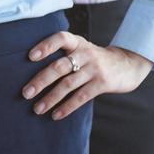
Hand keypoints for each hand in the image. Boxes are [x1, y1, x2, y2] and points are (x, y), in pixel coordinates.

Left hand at [20, 31, 152, 119]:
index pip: (60, 38)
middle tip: (26, 93)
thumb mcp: (82, 50)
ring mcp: (95, 68)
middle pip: (60, 66)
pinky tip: (56, 115)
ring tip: (37, 109)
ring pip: (68, 84)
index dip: (46, 46)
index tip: (30, 57)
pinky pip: (81, 96)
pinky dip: (67, 107)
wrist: (128, 65)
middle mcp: (86, 53)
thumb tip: (33, 74)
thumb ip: (64, 56)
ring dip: (51, 98)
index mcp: (78, 42)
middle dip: (41, 80)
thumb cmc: (95, 59)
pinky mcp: (102, 83)